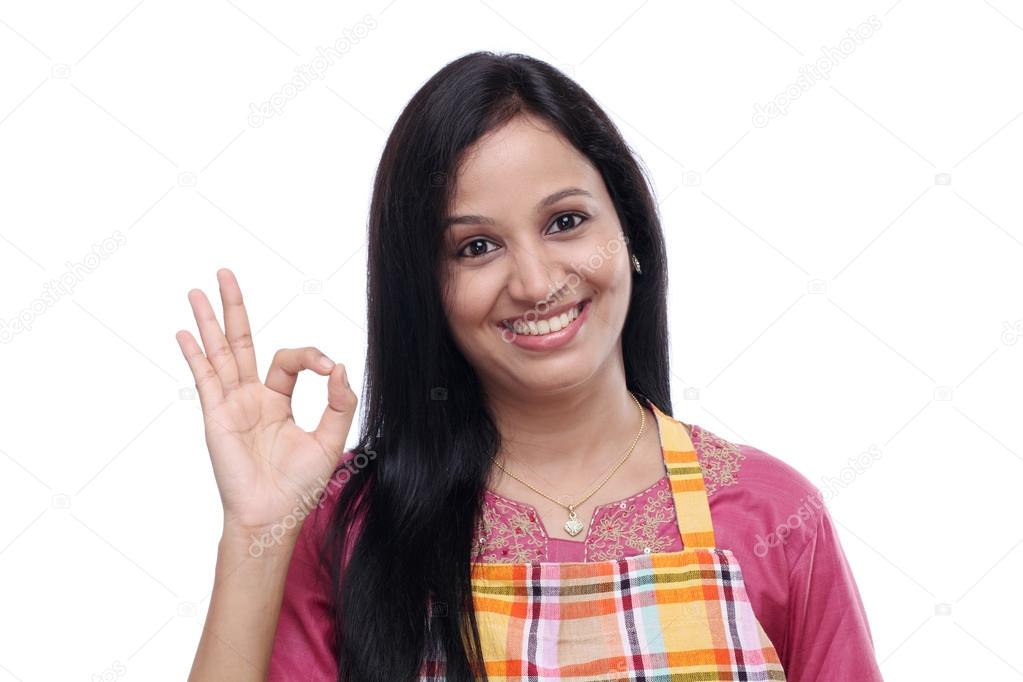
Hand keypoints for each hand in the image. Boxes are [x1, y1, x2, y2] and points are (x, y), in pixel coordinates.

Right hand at [175, 268, 357, 540]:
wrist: (273, 515)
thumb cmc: (300, 485)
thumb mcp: (330, 439)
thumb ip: (340, 403)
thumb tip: (340, 367)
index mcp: (277, 400)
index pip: (289, 360)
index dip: (311, 356)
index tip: (330, 369)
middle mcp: (251, 397)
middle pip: (241, 341)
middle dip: (233, 308)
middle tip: (224, 273)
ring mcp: (231, 404)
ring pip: (219, 352)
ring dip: (208, 321)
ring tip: (198, 290)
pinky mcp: (217, 416)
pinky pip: (205, 378)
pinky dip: (195, 354)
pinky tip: (184, 331)